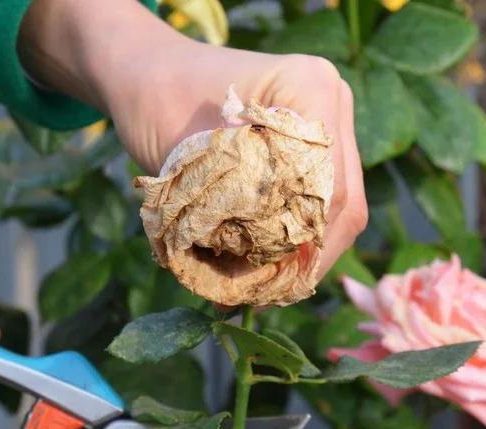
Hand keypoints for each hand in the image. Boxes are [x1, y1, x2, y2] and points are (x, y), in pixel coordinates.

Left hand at [110, 46, 367, 281]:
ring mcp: (328, 125)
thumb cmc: (155, 99)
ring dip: (297, 256)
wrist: (143, 72)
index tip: (261, 286)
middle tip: (256, 299)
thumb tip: (250, 280)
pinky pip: (314, 205)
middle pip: (343, 204)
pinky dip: (287, 242)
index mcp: (310, 87)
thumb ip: (226, 210)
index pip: (331, 186)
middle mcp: (332, 103)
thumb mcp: (188, 158)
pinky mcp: (312, 150)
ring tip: (251, 292)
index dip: (303, 245)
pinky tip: (253, 271)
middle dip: (302, 260)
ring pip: (336, 213)